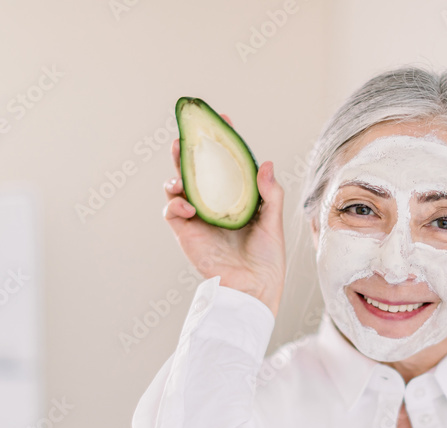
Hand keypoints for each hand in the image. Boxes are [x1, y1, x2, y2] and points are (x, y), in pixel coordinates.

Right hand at [163, 112, 285, 317]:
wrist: (254, 289)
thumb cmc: (267, 260)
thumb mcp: (274, 222)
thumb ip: (271, 193)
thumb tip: (266, 163)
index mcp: (236, 199)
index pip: (227, 165)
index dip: (223, 142)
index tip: (223, 119)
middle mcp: (215, 205)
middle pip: (197, 171)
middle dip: (190, 150)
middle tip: (188, 133)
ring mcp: (198, 218)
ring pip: (178, 186)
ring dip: (176, 173)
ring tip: (182, 170)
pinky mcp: (186, 233)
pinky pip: (172, 211)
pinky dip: (175, 204)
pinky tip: (188, 206)